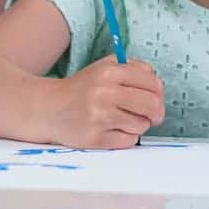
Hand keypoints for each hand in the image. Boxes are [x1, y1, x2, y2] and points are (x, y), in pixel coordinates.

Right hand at [48, 57, 164, 149]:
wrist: (50, 108)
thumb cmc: (82, 88)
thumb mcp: (104, 67)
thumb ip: (133, 69)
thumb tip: (158, 83)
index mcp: (109, 72)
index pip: (152, 83)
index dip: (159, 93)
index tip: (155, 99)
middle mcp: (104, 93)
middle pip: (152, 105)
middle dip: (157, 113)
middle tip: (152, 116)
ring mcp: (99, 117)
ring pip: (141, 125)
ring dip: (138, 125)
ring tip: (122, 120)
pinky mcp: (95, 138)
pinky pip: (128, 141)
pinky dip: (125, 137)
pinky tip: (112, 130)